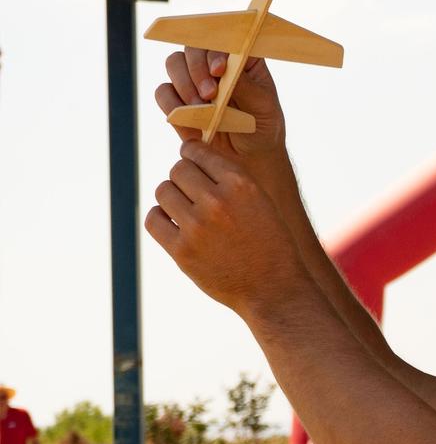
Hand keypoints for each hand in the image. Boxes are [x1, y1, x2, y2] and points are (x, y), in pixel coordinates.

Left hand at [145, 140, 310, 313]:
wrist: (275, 291)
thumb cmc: (270, 245)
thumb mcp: (261, 203)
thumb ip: (230, 180)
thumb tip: (190, 159)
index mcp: (241, 185)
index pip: (197, 152)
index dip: (193, 157)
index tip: (194, 166)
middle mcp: (217, 201)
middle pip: (177, 170)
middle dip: (184, 179)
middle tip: (193, 195)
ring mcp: (197, 227)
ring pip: (163, 191)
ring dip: (171, 198)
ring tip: (185, 212)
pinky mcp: (182, 251)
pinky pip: (153, 219)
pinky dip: (160, 219)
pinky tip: (174, 226)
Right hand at [155, 45, 288, 170]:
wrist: (249, 158)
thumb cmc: (262, 128)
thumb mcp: (263, 107)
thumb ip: (245, 86)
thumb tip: (225, 66)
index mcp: (240, 58)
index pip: (223, 39)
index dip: (216, 50)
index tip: (220, 70)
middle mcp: (213, 63)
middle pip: (193, 48)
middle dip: (197, 69)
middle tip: (210, 95)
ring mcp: (193, 79)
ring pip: (174, 63)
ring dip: (185, 84)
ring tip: (202, 107)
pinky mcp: (177, 100)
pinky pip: (163, 92)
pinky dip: (172, 103)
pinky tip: (189, 117)